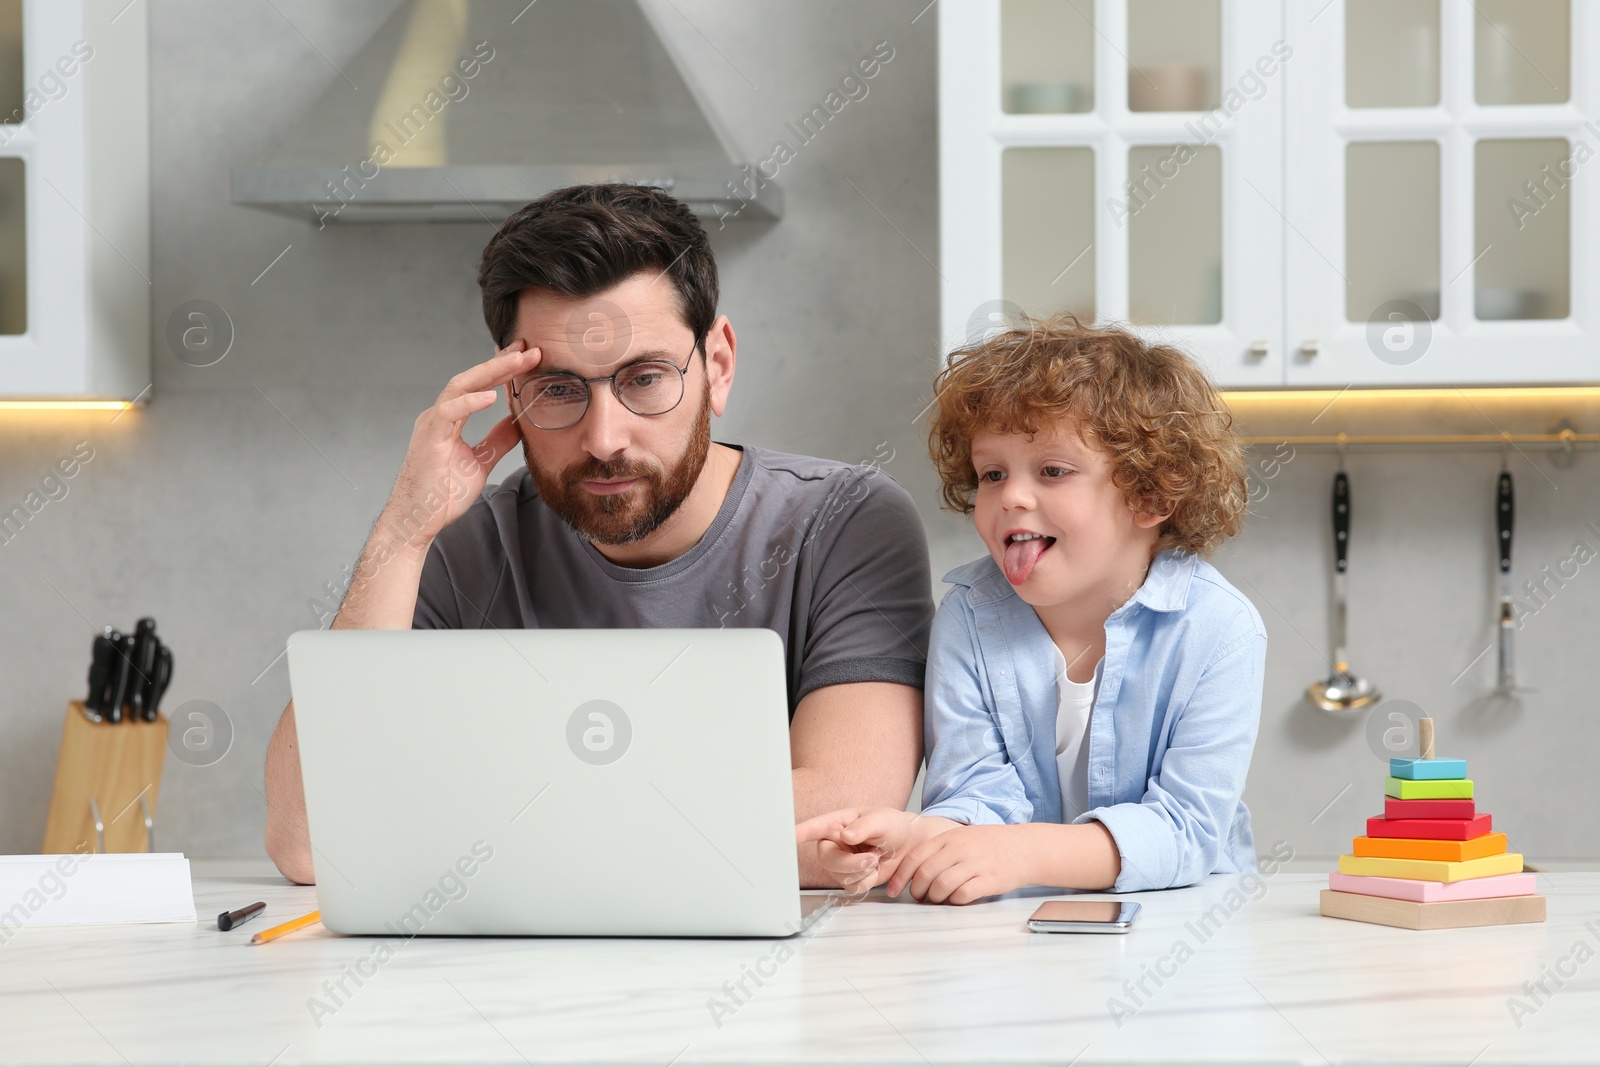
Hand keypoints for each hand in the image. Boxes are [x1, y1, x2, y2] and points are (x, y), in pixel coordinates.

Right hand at [385, 340, 539, 547]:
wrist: (417, 521)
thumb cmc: (442, 494)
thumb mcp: (481, 462)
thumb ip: (497, 440)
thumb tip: (518, 423)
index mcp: (449, 419)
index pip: (479, 386)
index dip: (503, 370)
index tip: (528, 356)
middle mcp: (439, 415)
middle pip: (472, 379)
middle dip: (501, 362)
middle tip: (529, 348)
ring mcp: (431, 424)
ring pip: (460, 387)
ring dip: (490, 372)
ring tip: (517, 360)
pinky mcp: (428, 439)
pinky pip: (448, 412)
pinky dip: (469, 401)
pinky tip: (491, 395)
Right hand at [796, 808, 956, 893]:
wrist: (907, 844)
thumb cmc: (892, 825)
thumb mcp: (882, 820)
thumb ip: (864, 826)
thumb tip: (845, 835)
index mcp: (836, 824)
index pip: (814, 828)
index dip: (799, 833)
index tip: (787, 836)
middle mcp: (833, 844)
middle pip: (828, 860)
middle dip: (851, 863)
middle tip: (872, 857)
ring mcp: (840, 862)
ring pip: (840, 876)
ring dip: (861, 871)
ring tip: (876, 857)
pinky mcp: (850, 877)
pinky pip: (852, 887)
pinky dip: (866, 881)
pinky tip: (873, 869)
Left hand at [887, 824, 1033, 904]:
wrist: (1024, 847)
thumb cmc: (989, 844)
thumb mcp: (962, 837)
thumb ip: (939, 849)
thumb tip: (913, 869)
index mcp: (949, 838)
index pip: (916, 857)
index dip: (901, 876)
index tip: (894, 890)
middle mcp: (960, 849)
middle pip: (925, 873)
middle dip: (917, 890)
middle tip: (918, 897)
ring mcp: (975, 864)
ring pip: (941, 885)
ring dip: (935, 897)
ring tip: (938, 899)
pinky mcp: (989, 880)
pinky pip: (963, 894)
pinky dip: (955, 901)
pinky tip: (957, 899)